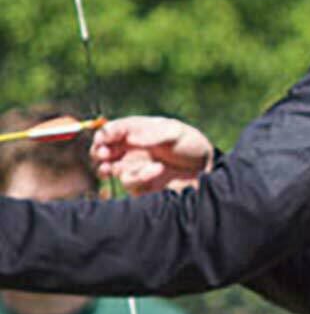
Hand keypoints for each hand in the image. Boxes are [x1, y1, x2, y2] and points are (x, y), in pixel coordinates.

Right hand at [92, 116, 214, 195]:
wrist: (205, 171)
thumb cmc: (191, 145)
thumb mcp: (175, 133)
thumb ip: (152, 134)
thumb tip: (129, 136)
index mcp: (137, 130)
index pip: (112, 130)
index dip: (105, 133)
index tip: (105, 138)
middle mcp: (131, 149)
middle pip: (101, 149)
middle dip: (99, 151)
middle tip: (105, 153)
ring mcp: (133, 167)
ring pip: (107, 168)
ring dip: (111, 166)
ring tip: (116, 163)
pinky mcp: (139, 184)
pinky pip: (128, 181)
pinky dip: (139, 175)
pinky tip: (156, 169)